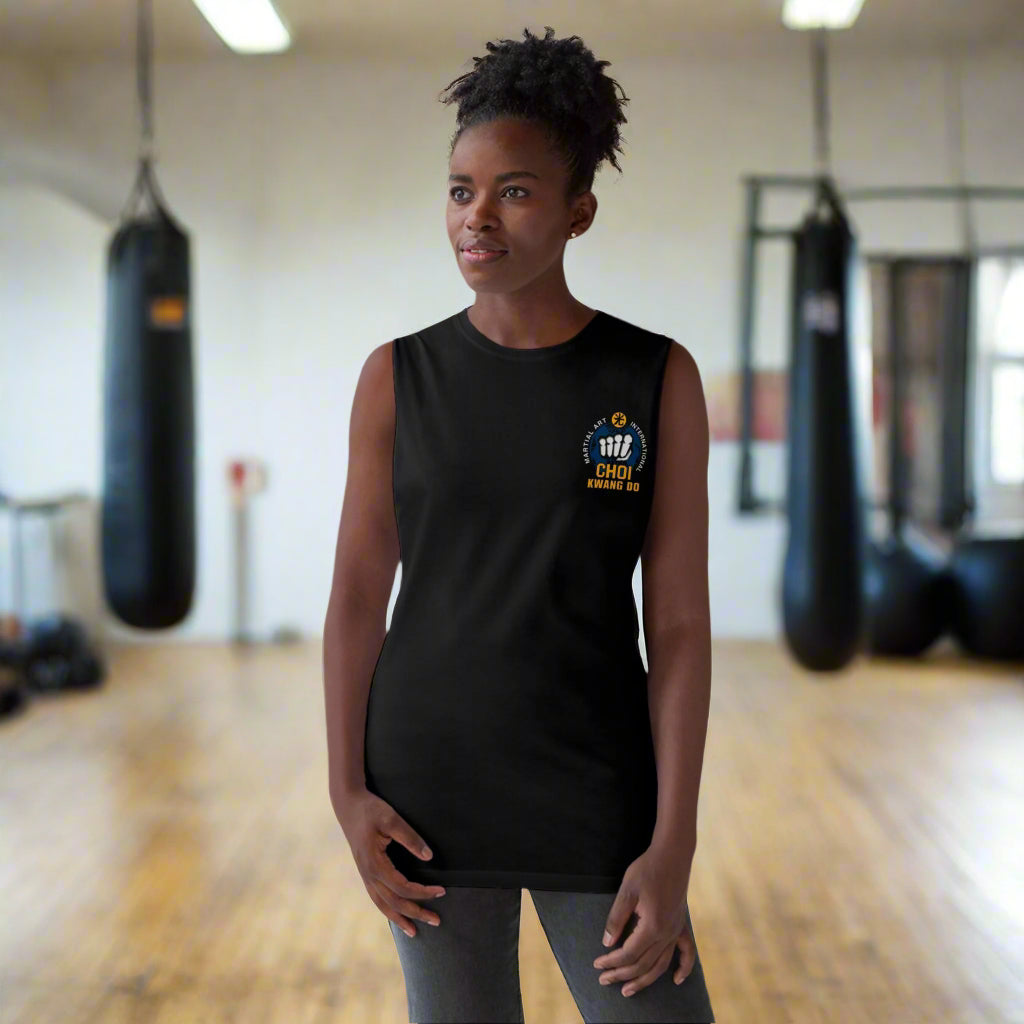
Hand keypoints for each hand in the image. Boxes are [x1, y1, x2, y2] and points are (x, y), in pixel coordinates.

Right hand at [333, 787, 446, 937]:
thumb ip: (410, 837)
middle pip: (394, 902)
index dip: (423, 892)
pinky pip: (377, 897)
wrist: (348, 805)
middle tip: (437, 920)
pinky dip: (388, 910)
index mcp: (374, 863)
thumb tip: (428, 856)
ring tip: (414, 932)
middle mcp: (368, 874)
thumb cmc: (370, 809)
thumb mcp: (391, 818)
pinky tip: (396, 915)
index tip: (441, 890)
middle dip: (416, 913)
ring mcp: (365, 875)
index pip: (403, 887)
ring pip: (383, 905)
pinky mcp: (365, 872)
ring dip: (400, 918)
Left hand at [592, 844, 696, 996]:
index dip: (612, 962)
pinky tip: (677, 980)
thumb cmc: (647, 869)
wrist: (672, 855)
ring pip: (661, 965)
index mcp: (652, 926)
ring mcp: (676, 931)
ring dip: (644, 980)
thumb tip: (607, 943)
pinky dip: (683, 969)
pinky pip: (686, 952)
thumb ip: (617, 918)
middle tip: (604, 980)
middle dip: (622, 975)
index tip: (597, 965)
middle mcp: (667, 934)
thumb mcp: (627, 891)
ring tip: (629, 990)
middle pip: (643, 964)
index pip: (629, 954)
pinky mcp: (682, 925)